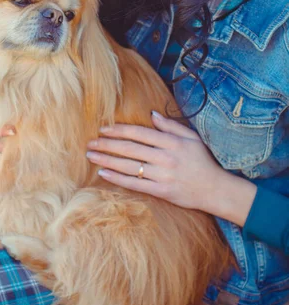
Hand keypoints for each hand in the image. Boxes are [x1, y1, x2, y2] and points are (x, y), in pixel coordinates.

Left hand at [86, 111, 256, 222]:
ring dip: (107, 159)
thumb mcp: (191, 137)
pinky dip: (117, 178)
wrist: (215, 189)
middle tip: (90, 142)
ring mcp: (162, 175)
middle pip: (129, 148)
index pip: (139, 133)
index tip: (103, 128)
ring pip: (128, 166)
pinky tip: (103, 172)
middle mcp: (165, 157)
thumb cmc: (202, 161)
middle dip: (107, 144)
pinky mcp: (160, 191)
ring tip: (91, 155)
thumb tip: (152, 114)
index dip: (119, 130)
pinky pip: (134, 184)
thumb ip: (171, 126)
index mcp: (171, 142)